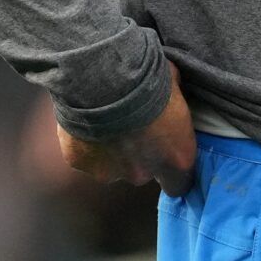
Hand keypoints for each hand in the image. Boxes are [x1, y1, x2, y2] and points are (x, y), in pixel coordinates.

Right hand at [56, 64, 196, 195]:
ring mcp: (110, 172)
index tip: (167, 151)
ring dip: (110, 148)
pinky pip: (84, 154)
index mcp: (175, 158)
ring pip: (112, 165)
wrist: (105, 78)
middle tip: (132, 124)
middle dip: (138, 153)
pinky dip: (85, 141)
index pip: (179, 182)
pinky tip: (86, 118)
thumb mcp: (174, 87)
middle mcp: (143, 173)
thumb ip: (173, 106)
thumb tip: (170, 97)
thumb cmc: (150, 80)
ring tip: (106, 119)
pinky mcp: (80, 164)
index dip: (171, 167)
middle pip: (142, 171)